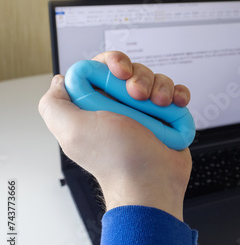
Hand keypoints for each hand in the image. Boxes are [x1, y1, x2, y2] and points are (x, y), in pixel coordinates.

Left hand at [39, 51, 190, 220]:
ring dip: (161, 88)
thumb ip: (54, 104)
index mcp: (94, 106)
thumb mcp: (72, 130)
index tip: (120, 73)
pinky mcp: (167, 119)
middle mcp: (119, 107)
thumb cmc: (116, 160)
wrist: (151, 181)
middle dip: (140, 78)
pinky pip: (176, 94)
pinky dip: (179, 94)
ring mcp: (145, 113)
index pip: (101, 68)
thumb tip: (61, 81)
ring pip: (156, 80)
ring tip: (161, 106)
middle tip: (139, 97)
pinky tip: (176, 105)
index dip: (112, 63)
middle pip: (133, 71)